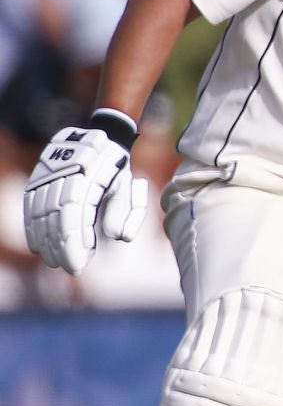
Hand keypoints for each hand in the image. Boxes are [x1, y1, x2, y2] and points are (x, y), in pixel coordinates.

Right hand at [22, 125, 149, 274]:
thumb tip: (117, 238)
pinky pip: (30, 204)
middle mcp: (65, 174)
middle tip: (69, 268)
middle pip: (56, 216)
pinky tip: (37, 246)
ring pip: (40, 212)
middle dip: (60, 246)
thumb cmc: (118, 169)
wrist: (99, 137)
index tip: (79, 264)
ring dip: (45, 240)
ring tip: (54, 262)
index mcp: (90, 176)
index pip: (76, 214)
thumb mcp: (129, 187)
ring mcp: (48, 174)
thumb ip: (127, 213)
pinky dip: (32, 227)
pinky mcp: (38, 177)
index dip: (74, 242)